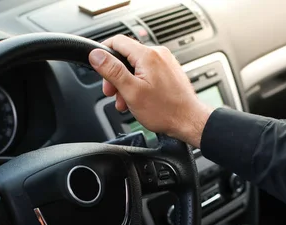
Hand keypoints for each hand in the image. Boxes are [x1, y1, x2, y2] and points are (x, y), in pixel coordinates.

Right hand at [88, 35, 213, 147]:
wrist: (189, 121)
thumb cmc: (165, 110)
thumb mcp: (131, 91)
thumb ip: (112, 71)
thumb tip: (96, 55)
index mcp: (147, 55)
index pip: (117, 41)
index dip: (103, 52)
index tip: (97, 66)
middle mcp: (158, 54)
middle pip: (126, 56)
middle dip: (115, 75)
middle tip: (111, 93)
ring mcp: (165, 63)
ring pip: (136, 67)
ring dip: (125, 83)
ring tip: (125, 102)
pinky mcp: (168, 72)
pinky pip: (147, 73)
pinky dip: (138, 84)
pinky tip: (137, 100)